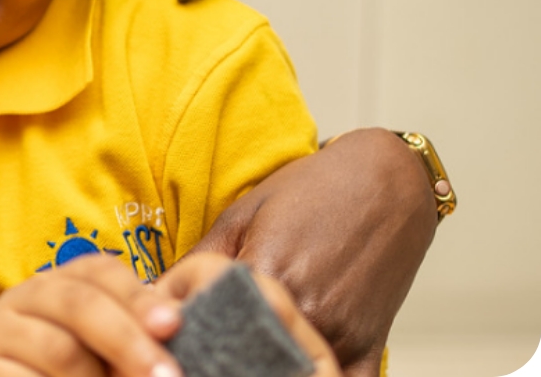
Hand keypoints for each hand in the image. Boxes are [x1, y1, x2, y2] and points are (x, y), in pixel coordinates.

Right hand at [0, 254, 183, 376]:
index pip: (100, 271)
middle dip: (128, 340)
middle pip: (80, 304)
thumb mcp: (103, 353)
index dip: (138, 296)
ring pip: (60, 350)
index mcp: (59, 283)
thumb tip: (176, 327)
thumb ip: (136, 336)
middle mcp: (24, 296)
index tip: (172, 326)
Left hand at [185, 127, 436, 375]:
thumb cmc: (311, 191)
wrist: (386, 183)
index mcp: (266, 274)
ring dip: (261, 369)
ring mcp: (340, 332)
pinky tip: (285, 374)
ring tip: (238, 361)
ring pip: (287, 373)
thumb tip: (154, 293)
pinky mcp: (370, 348)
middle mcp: (305, 309)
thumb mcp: (243, 214)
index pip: (209, 322)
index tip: (170, 335)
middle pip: (246, 355)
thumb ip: (200, 259)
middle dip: (220, 357)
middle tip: (200, 352)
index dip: (185, 331)